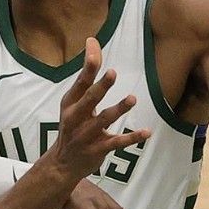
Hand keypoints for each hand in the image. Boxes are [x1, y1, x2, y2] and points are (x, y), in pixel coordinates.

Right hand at [47, 38, 151, 179]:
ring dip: (118, 109)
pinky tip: (146, 132)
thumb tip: (92, 44)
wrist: (62, 164)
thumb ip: (86, 78)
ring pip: (104, 120)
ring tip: (132, 98)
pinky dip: (132, 138)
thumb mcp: (73, 104)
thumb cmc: (72, 127)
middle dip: (100, 87)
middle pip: (89, 99)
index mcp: (70, 104)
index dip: (87, 65)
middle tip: (112, 73)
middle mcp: (76, 118)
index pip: (80, 82)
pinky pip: (116, 142)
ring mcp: (86, 135)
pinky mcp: (98, 149)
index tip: (93, 46)